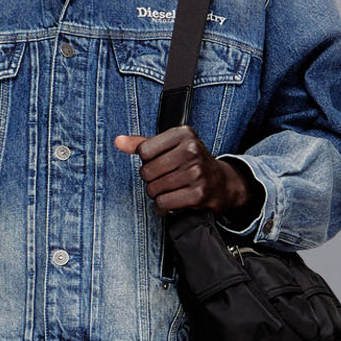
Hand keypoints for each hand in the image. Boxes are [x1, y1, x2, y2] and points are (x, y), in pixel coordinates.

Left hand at [114, 128, 262, 223]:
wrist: (222, 183)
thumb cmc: (192, 162)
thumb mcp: (170, 146)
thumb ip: (143, 143)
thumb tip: (118, 141)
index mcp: (183, 134)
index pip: (144, 151)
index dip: (147, 162)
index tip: (160, 163)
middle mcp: (191, 150)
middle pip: (147, 171)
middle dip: (151, 180)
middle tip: (165, 180)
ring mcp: (196, 172)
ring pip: (153, 189)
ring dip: (157, 194)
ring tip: (169, 190)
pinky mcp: (198, 193)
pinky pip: (163, 203)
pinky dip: (162, 207)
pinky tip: (170, 203)